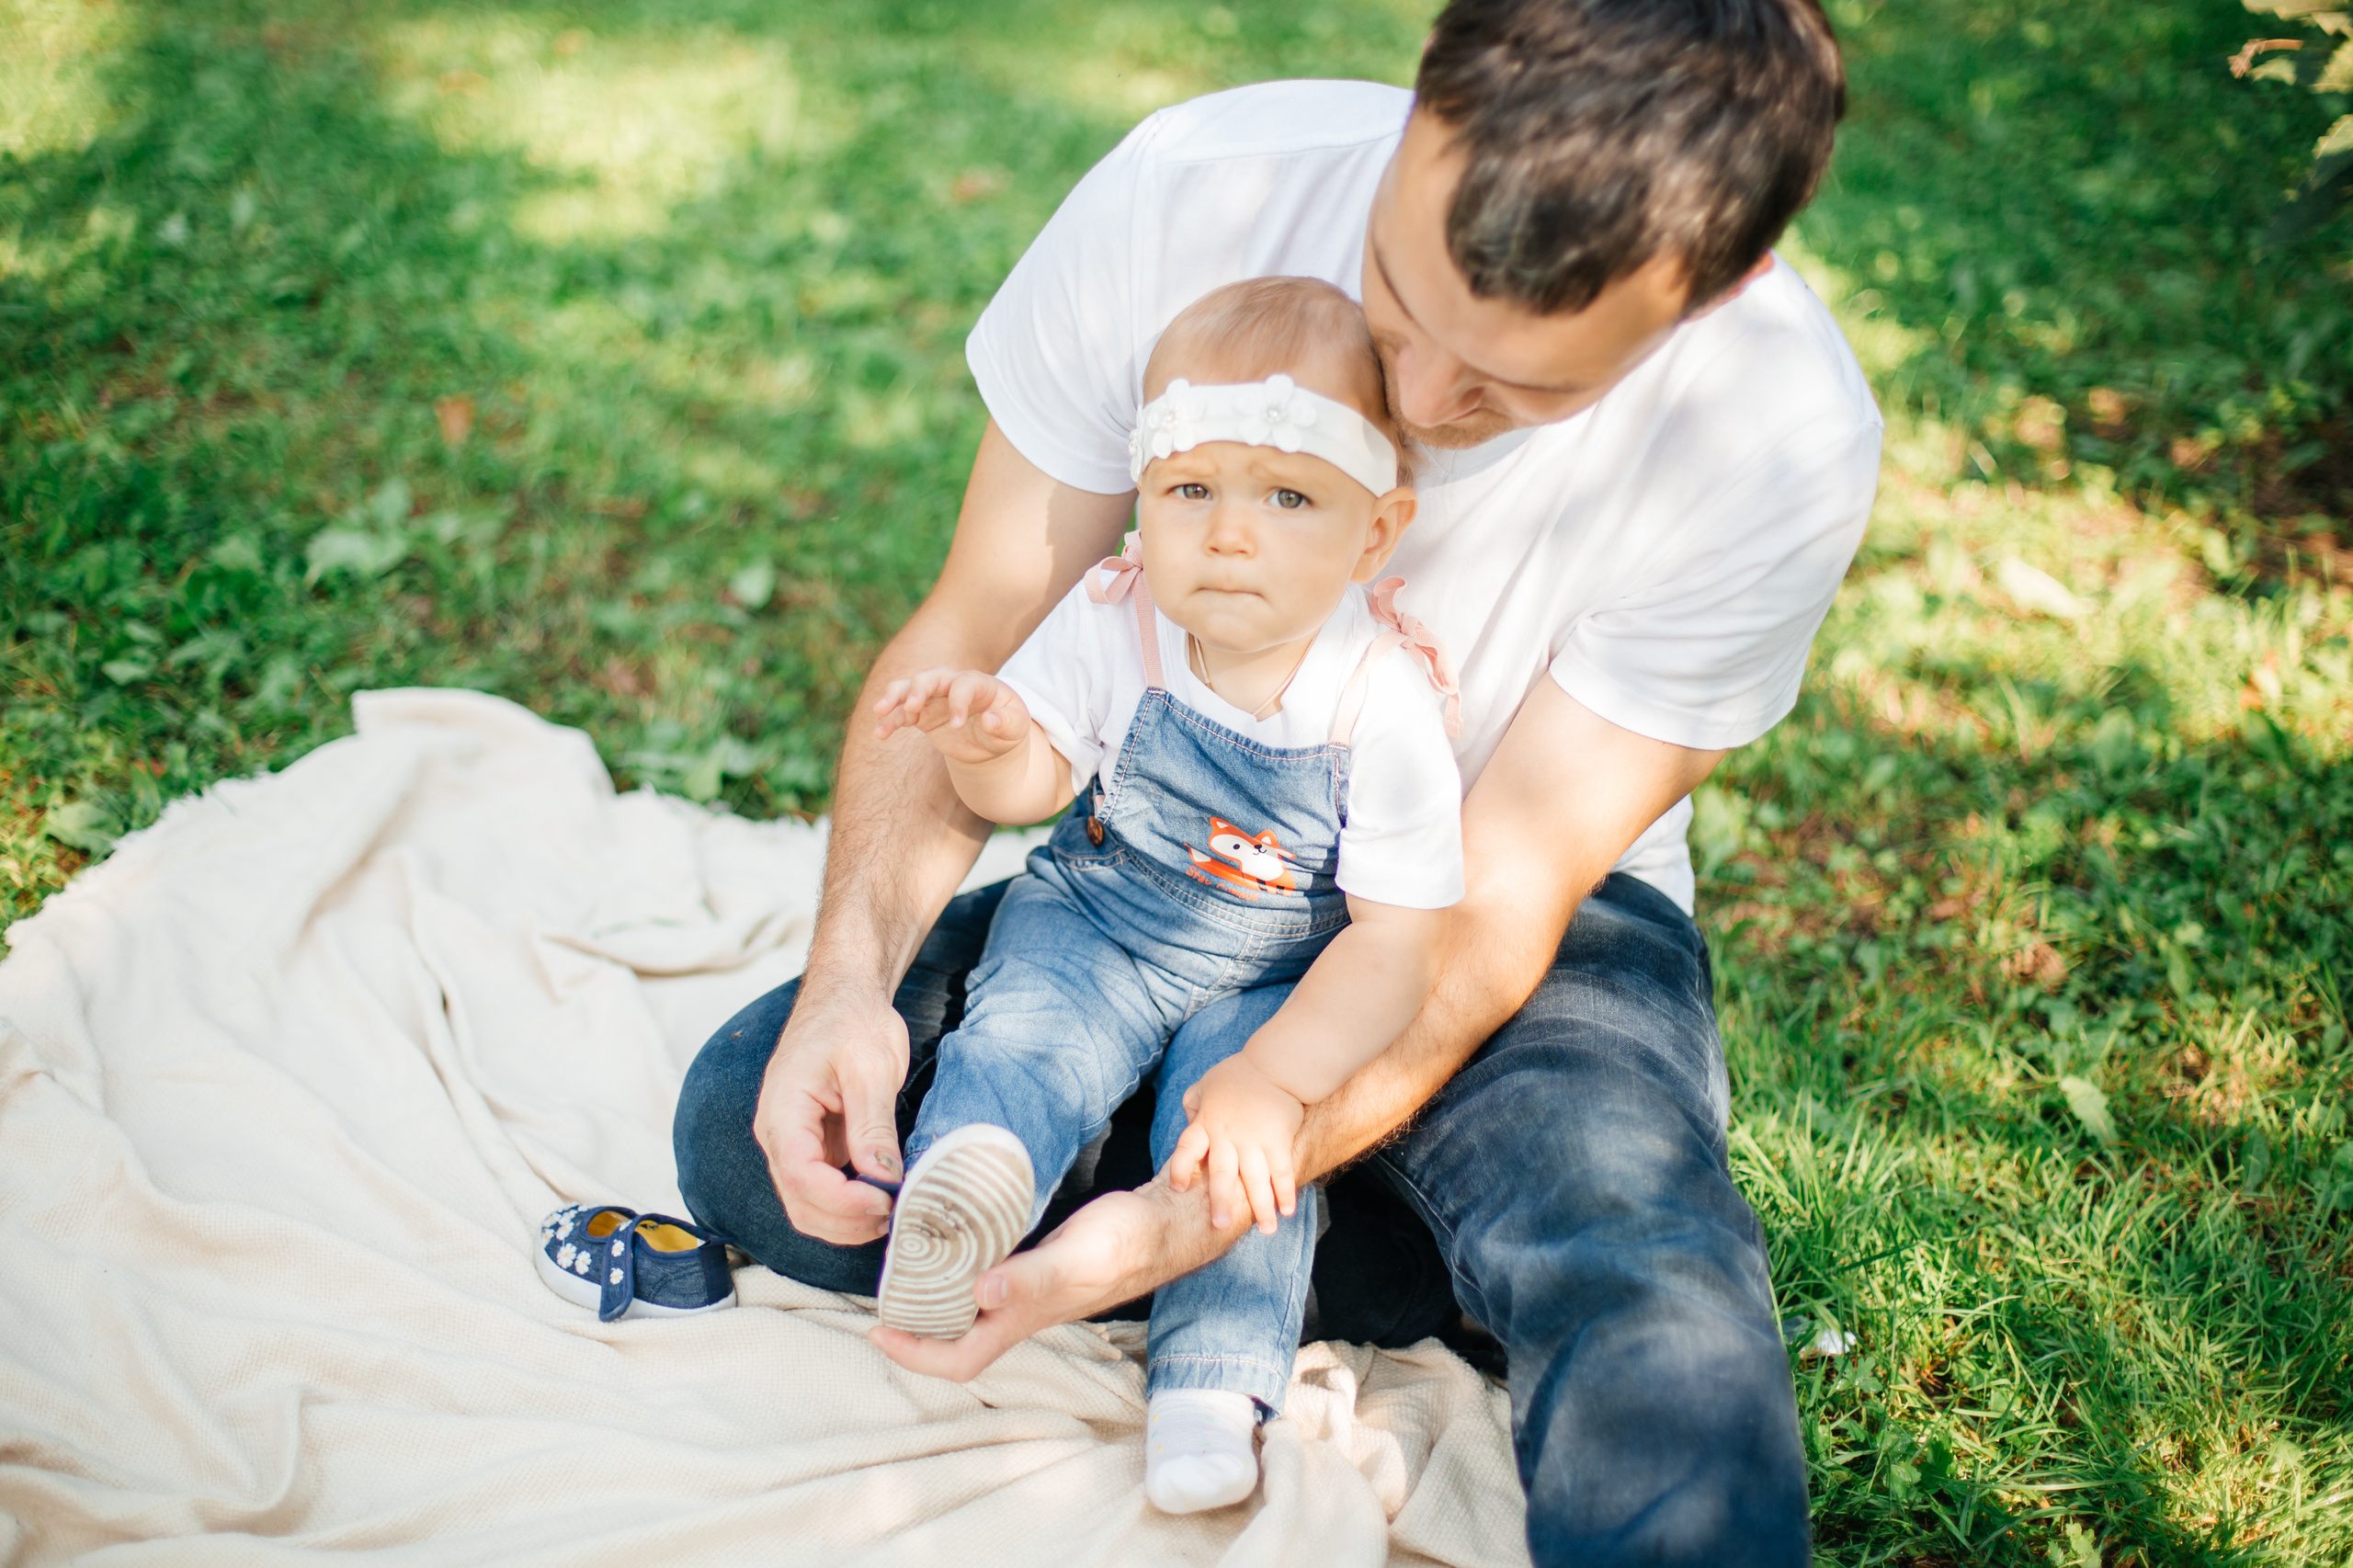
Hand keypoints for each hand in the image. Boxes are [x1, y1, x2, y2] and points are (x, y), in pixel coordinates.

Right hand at [750, 981, 907, 1245]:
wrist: (845, 999)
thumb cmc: (853, 1022)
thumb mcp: (871, 1067)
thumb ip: (872, 1124)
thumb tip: (882, 1178)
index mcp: (783, 1111)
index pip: (801, 1177)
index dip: (843, 1202)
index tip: (886, 1200)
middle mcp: (778, 1135)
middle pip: (801, 1204)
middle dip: (848, 1222)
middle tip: (897, 1213)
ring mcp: (793, 1145)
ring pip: (809, 1208)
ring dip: (848, 1223)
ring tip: (893, 1210)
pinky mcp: (813, 1149)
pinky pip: (822, 1193)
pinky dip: (850, 1209)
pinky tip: (883, 1200)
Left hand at [869, 1177, 1247, 1381]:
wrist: (1164, 1225)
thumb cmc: (1125, 1243)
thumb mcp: (1075, 1257)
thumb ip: (1030, 1277)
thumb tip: (979, 1295)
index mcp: (1022, 1320)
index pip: (957, 1361)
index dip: (913, 1354)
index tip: (877, 1330)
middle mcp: (1019, 1312)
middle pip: (954, 1339)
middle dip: (912, 1326)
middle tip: (880, 1293)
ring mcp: (1027, 1290)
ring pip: (968, 1309)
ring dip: (933, 1298)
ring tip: (902, 1269)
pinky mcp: (1035, 1263)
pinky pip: (985, 1276)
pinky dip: (959, 1267)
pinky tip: (949, 1241)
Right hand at [872, 668, 1029, 764]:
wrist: (993, 737)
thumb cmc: (1008, 725)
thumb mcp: (1016, 727)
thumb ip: (1006, 723)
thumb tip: (989, 721)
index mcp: (979, 683)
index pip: (963, 684)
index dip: (958, 702)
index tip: (958, 726)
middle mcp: (952, 685)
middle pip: (931, 677)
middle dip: (918, 688)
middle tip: (910, 705)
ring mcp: (935, 698)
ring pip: (909, 689)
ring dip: (895, 697)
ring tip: (880, 711)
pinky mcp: (923, 714)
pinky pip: (902, 713)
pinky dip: (890, 721)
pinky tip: (880, 733)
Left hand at [1167, 1054, 1304, 1234]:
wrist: (1276, 1064)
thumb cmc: (1238, 1075)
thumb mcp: (1205, 1084)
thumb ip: (1193, 1104)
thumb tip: (1188, 1122)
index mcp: (1206, 1123)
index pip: (1186, 1148)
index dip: (1180, 1169)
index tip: (1177, 1188)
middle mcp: (1228, 1135)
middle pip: (1222, 1173)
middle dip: (1221, 1201)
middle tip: (1219, 1226)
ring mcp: (1255, 1139)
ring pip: (1256, 1179)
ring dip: (1261, 1207)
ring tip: (1267, 1232)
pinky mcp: (1279, 1140)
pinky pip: (1282, 1171)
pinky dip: (1285, 1191)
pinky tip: (1287, 1211)